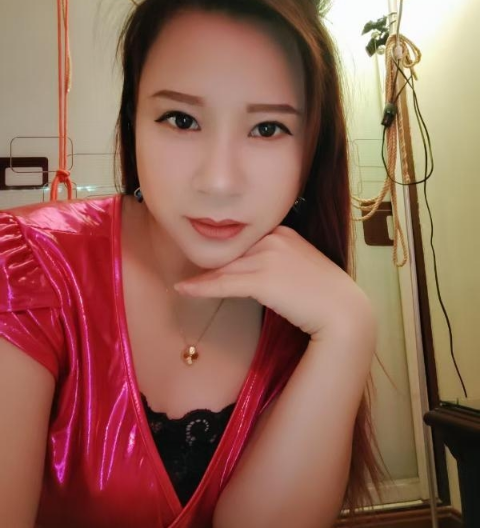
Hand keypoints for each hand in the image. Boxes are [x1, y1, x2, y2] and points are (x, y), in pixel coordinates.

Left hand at [174, 226, 373, 338]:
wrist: (344, 311)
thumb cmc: (325, 295)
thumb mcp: (300, 267)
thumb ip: (279, 261)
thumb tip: (258, 272)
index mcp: (283, 231)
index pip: (245, 242)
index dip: (226, 255)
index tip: (208, 263)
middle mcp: (274, 238)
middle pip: (233, 253)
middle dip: (210, 265)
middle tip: (188, 273)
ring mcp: (269, 256)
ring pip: (226, 267)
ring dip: (201, 278)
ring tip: (183, 285)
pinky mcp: (264, 279)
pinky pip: (225, 282)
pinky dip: (202, 287)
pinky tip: (185, 290)